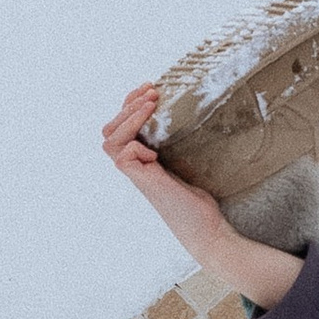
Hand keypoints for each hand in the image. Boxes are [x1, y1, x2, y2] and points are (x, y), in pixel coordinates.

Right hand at [100, 85, 301, 308]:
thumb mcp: (191, 163)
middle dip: (128, 105)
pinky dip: (136, 144)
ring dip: (129, 117)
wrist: (209, 230)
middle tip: (151, 90)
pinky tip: (156, 147)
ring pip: (110, 141)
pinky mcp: (145, 184)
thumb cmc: (202, 202)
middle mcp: (136, 167)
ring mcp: (138, 176)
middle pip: (110, 130)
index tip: (151, 88)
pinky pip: (123, 156)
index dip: (131, 105)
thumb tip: (197, 113)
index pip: (121, 127)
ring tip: (151, 103)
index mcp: (143, 160)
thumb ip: (182, 144)